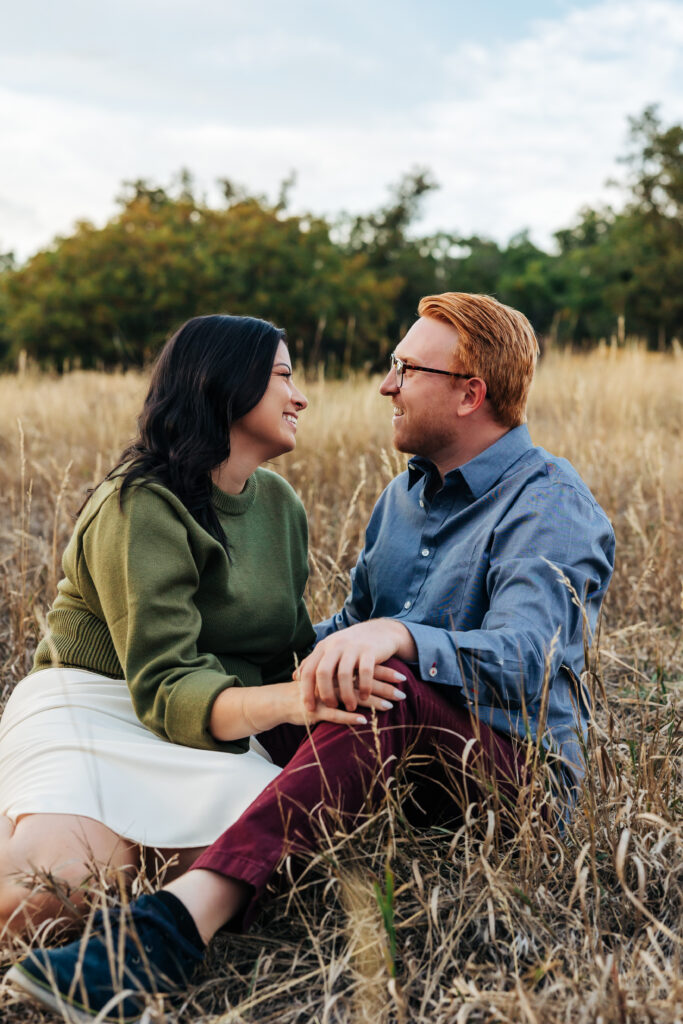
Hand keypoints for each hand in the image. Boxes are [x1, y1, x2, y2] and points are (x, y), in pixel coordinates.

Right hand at [279, 678, 397, 728]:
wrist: (280, 700)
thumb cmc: (309, 691)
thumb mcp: (328, 681)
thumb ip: (346, 678)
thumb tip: (372, 680)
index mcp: (337, 670)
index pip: (365, 668)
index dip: (384, 672)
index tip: (403, 677)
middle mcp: (332, 680)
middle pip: (363, 681)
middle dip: (384, 688)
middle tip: (403, 694)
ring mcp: (323, 695)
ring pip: (351, 696)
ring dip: (372, 702)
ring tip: (390, 707)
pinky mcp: (315, 710)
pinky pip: (334, 714)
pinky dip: (349, 718)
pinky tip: (364, 721)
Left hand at [298, 619, 416, 712]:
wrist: (381, 630)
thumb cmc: (352, 645)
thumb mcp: (330, 649)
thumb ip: (313, 662)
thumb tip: (294, 677)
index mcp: (323, 647)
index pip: (308, 670)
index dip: (306, 691)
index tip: (309, 708)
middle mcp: (335, 645)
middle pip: (323, 673)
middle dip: (325, 694)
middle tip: (331, 707)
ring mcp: (353, 647)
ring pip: (344, 674)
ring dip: (347, 694)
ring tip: (350, 706)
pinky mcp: (370, 650)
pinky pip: (365, 672)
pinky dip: (364, 687)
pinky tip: (365, 696)